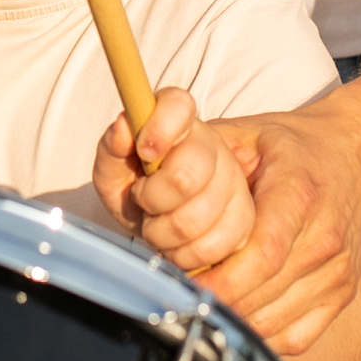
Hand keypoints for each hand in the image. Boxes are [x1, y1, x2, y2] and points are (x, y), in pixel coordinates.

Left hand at [98, 88, 257, 272]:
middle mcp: (214, 147)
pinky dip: (184, 256)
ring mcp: (236, 185)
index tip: (143, 150)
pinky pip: (214, 247)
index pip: (177, 104)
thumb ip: (112, 148)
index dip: (159, 127)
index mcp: (179, 119)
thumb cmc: (139, 186)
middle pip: (185, 176)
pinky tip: (176, 246)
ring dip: (163, 233)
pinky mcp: (248, 224)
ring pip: (196, 219)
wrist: (169, 214)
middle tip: (144, 199)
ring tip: (157, 225)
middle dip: (152, 199)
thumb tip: (122, 128)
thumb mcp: (116, 168)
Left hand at [183, 109, 360, 354]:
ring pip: (274, 322)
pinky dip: (261, 336)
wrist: (356, 154)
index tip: (181, 284)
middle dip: (214, 300)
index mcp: (300, 195)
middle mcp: (326, 238)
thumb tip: (147, 158)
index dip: (219, 280)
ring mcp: (338, 272)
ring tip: (206, 301)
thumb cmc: (291, 146)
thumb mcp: (246, 133)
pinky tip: (239, 315)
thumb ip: (199, 148)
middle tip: (180, 293)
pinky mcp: (344, 295)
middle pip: (262, 294)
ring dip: (233, 319)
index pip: (261, 255)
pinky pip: (295, 337)